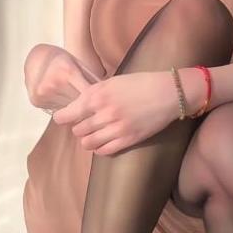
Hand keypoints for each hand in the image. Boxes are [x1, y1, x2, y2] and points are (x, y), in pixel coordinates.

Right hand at [26, 45, 101, 112]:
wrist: (35, 59)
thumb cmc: (60, 60)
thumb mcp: (78, 64)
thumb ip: (91, 79)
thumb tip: (107, 96)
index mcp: (67, 71)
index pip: (87, 92)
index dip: (97, 101)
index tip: (106, 106)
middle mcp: (53, 83)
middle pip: (78, 104)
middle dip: (88, 107)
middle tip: (98, 110)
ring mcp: (43, 93)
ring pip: (68, 110)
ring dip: (76, 109)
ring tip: (82, 106)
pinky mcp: (36, 101)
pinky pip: (57, 110)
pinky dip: (64, 108)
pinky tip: (67, 103)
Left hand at [52, 72, 177, 155]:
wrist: (169, 93)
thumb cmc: (142, 82)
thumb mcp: (113, 81)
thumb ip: (95, 93)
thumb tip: (80, 104)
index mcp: (97, 95)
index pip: (68, 114)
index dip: (62, 118)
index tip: (62, 118)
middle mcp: (103, 113)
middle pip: (78, 130)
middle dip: (78, 127)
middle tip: (85, 123)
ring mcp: (116, 128)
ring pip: (88, 143)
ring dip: (88, 139)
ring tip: (94, 133)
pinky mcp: (128, 140)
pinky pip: (104, 151)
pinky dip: (100, 148)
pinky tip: (104, 141)